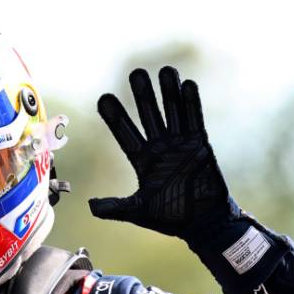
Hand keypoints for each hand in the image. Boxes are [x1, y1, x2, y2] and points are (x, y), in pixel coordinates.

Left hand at [89, 67, 234, 238]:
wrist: (203, 223)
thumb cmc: (171, 218)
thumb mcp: (139, 211)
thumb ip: (116, 207)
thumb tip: (90, 206)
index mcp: (143, 161)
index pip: (125, 134)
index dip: (115, 117)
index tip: (104, 98)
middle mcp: (160, 148)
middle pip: (149, 115)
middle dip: (143, 95)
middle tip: (136, 73)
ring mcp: (181, 144)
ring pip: (172, 113)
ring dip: (168, 93)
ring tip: (164, 70)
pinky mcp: (200, 145)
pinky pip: (195, 120)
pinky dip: (191, 104)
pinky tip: (187, 84)